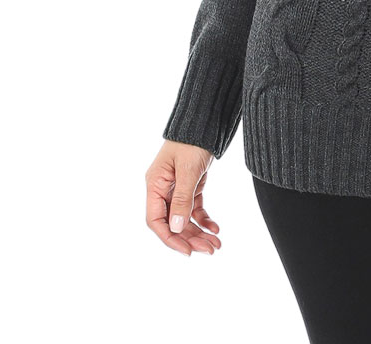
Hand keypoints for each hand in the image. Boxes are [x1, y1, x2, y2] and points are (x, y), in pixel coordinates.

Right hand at [146, 140, 222, 255]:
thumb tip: (176, 228)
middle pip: (173, 222)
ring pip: (185, 218)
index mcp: (154, 185)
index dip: (170, 238)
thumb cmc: (192, 139)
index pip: (156, 220)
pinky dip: (204, 219)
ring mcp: (177, 188)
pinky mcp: (191, 184)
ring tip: (216, 244)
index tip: (187, 251)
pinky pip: (194, 208)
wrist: (206, 119)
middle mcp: (163, 189)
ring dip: (199, 232)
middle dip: (190, 238)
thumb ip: (182, 198)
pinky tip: (215, 228)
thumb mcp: (188, 169)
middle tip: (210, 250)